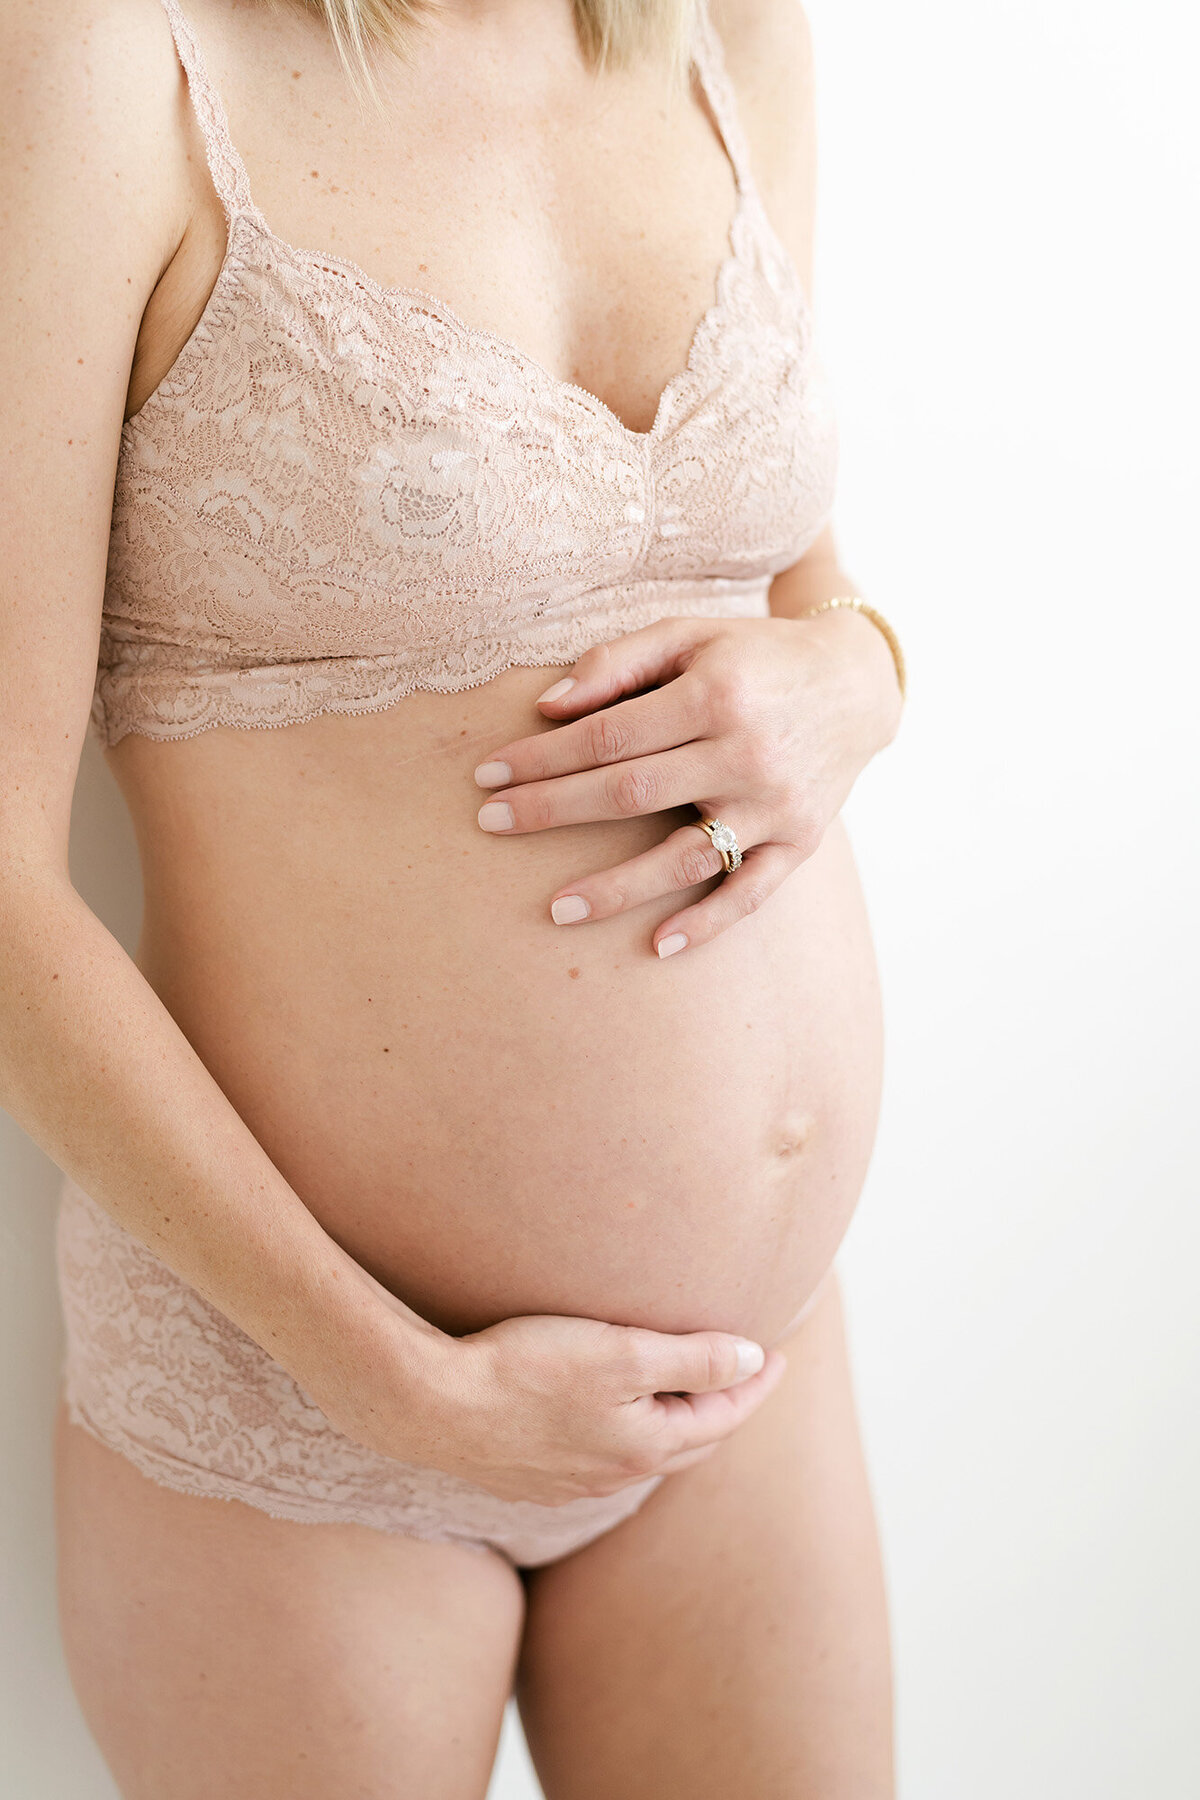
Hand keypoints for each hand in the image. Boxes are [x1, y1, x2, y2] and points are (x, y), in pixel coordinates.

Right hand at [299, 1268, 784, 1507]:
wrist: (429, 1406)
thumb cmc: (524, 1369)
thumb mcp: (619, 1353)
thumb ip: (691, 1358)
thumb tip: (750, 1360)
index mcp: (644, 1447)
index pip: (721, 1417)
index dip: (753, 1384)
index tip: (776, 1355)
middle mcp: (613, 1476)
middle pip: (689, 1444)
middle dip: (722, 1409)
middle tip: (743, 1375)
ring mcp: (569, 1484)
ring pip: (644, 1455)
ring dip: (674, 1425)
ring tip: (685, 1394)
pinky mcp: (531, 1479)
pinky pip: (601, 1461)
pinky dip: (628, 1436)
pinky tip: (612, 1420)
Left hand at [473, 610, 902, 955]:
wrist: (856, 684)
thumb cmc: (753, 657)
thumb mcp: (690, 634)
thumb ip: (618, 662)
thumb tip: (545, 707)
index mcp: (716, 693)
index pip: (608, 736)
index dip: (543, 757)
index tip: (489, 775)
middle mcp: (747, 751)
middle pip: (631, 792)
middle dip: (553, 810)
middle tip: (490, 825)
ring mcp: (776, 804)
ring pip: (684, 856)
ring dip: (617, 888)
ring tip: (556, 910)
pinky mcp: (800, 842)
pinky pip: (750, 894)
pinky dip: (707, 922)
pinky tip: (658, 946)